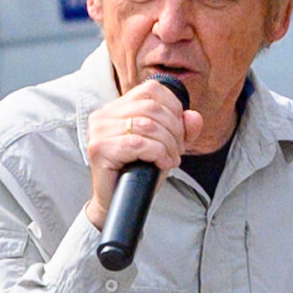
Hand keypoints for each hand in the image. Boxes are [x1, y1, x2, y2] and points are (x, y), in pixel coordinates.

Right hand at [81, 75, 190, 230]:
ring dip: (168, 145)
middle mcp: (103, 115)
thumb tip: (194, 117)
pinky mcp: (99, 148)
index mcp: (116, 107)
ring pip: (148, 126)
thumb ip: (182, 130)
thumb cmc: (139, 173)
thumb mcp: (166, 147)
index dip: (174, 108)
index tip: (179, 132)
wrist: (117, 203)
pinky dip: (158, 153)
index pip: (152, 90)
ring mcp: (98, 131)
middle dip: (174, 131)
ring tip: (170, 160)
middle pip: (152, 108)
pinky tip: (161, 164)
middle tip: (177, 152)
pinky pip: (138, 143)